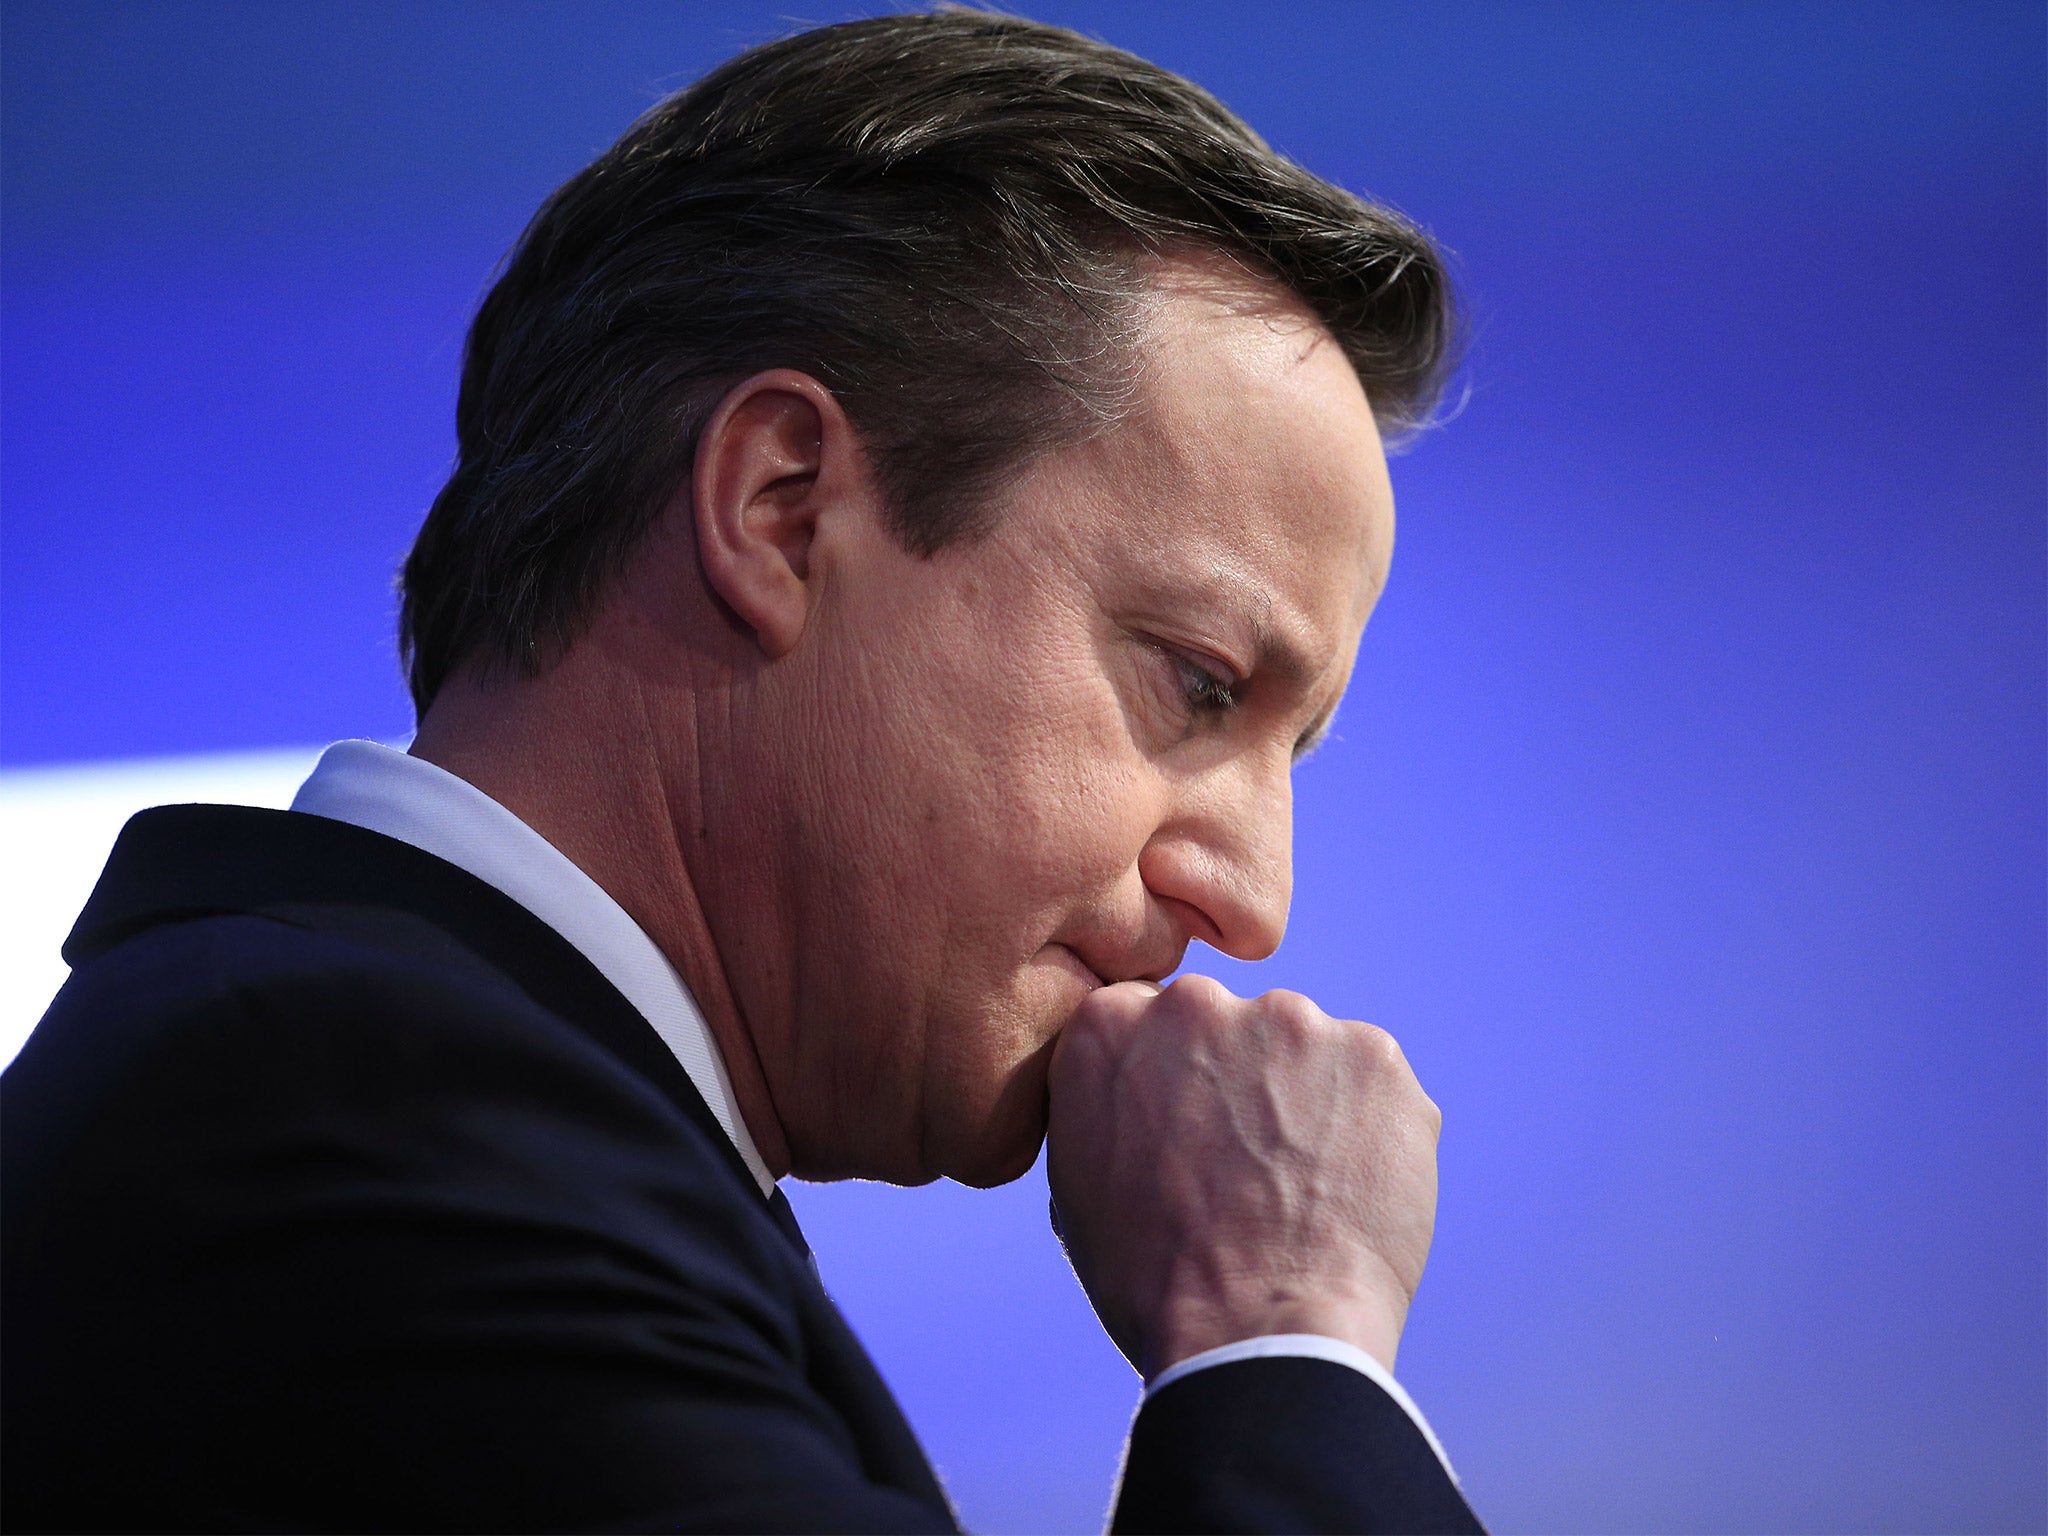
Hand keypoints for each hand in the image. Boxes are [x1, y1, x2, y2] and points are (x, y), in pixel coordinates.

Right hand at [1045, 974, 1440, 1380]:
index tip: (1192, 1135)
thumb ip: (1106, 1107)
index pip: (1150, 1025)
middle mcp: (1196, 1004)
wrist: (1259, 1335)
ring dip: (1307, 1103)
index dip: (1176, 1085)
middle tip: (1253, 1171)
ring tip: (1305, 1191)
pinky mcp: (1373, 1054)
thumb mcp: (1079, 1183)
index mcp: (1110, 1025)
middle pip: (1231, 1030)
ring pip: (1305, 1053)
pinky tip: (1350, 1192)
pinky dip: (1370, 1128)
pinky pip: (1372, 1083)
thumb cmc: (1157, 1282)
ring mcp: (1291, 1022)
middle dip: (1244, 1085)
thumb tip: (1137, 1096)